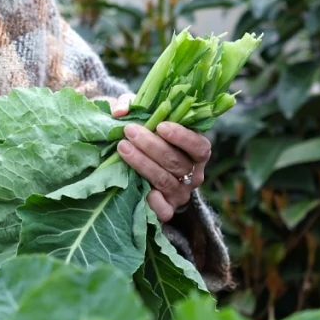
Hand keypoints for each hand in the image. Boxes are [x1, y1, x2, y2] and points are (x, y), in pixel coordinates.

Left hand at [110, 93, 210, 222]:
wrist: (139, 171)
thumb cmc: (147, 138)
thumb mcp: (143, 119)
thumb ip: (134, 108)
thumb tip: (120, 111)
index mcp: (197, 152)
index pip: (199, 146)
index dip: (182, 137)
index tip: (161, 126)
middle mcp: (194, 174)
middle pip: (176, 162)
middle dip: (151, 145)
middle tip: (130, 131)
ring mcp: (181, 194)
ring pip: (164, 180)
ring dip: (142, 163)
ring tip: (122, 148)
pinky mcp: (168, 210)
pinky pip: (164, 210)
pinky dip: (152, 201)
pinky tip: (137, 187)